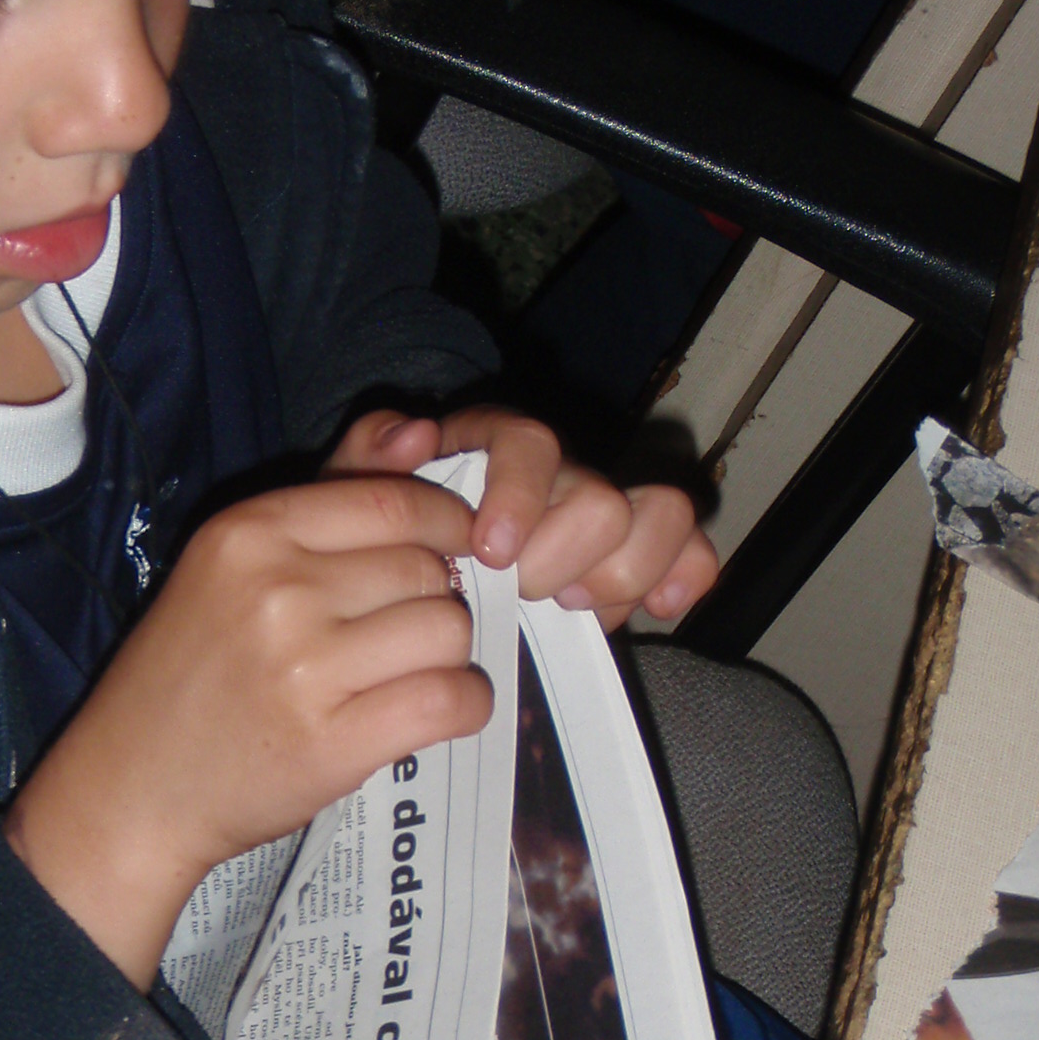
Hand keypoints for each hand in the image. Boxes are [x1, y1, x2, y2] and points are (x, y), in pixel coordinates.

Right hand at [4, 475, 492, 987]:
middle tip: (394, 636)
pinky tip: (428, 712)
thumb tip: (420, 427)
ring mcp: (304, 667)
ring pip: (448, 631)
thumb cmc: (190, 672)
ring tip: (401, 675)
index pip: (396, 502)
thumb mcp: (237, 564)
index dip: (443, 530)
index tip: (440, 559)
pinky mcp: (333, 741)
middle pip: (429, 567)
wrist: (130, 788)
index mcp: (249, 531)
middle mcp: (276, 589)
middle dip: (432, 600)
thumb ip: (333, 491)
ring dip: (445, 656)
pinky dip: (461, 706)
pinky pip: (451, 699)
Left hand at [325, 409, 716, 630]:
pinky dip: (687, 573)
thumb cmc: (379, 537)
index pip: (529, 443)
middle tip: (521, 593)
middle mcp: (557, 474)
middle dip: (562, 556)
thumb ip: (366, 460)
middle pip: (598, 495)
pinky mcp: (632, 559)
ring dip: (619, 572)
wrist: (404, 583)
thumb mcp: (350, 500)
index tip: (492, 552)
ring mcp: (601, 516)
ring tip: (570, 607)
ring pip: (659, 514)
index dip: (520, 496)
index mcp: (491, 447)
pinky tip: (662, 606)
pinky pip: (688, 550)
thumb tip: (413, 432)